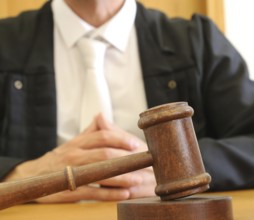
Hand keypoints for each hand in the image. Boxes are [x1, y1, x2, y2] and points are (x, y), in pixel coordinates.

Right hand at [4, 114, 155, 202]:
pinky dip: (110, 194)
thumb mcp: (74, 142)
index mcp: (78, 142)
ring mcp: (71, 173)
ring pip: (100, 173)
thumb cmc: (61, 157)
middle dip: (125, 159)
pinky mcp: (69, 191)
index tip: (135, 144)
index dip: (120, 139)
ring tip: (137, 180)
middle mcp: (75, 155)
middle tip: (142, 163)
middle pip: (104, 154)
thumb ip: (90, 131)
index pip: (102, 136)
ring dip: (121, 177)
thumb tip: (102, 115)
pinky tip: (124, 194)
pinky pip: (93, 192)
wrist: (34, 175)